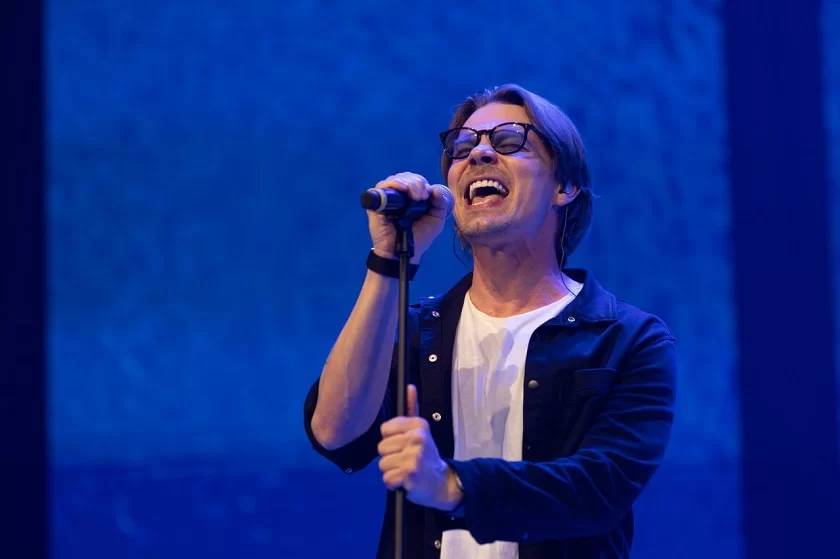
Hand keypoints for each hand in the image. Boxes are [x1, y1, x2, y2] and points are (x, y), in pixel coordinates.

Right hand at [367, 172, 447, 263]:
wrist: (404, 253)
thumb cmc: (419, 238)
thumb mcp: (435, 220)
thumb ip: (440, 204)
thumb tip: (435, 189)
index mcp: (411, 198)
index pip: (414, 180)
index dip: (421, 183)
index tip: (428, 195)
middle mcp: (398, 196)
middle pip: (405, 177)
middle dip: (416, 183)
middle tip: (422, 197)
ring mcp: (386, 199)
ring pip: (395, 179)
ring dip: (408, 183)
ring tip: (416, 197)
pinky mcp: (376, 204)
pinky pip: (382, 186)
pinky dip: (393, 184)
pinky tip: (403, 190)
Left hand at [377, 384, 461, 509]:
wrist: (441, 482)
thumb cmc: (426, 455)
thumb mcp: (421, 430)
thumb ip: (411, 408)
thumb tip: (409, 386)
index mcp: (418, 425)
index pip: (385, 429)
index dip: (390, 440)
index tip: (402, 445)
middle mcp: (416, 438)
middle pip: (381, 448)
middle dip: (390, 457)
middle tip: (405, 460)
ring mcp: (413, 457)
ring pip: (382, 464)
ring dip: (391, 471)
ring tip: (405, 470)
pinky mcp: (409, 474)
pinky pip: (387, 479)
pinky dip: (393, 484)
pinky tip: (405, 480)